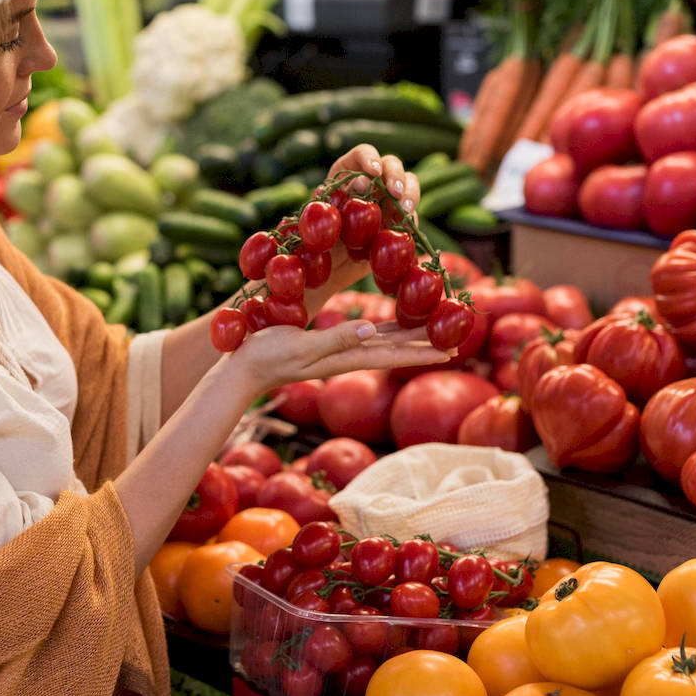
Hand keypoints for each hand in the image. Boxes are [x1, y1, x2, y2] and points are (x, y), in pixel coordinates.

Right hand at [223, 318, 450, 395]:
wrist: (241, 369)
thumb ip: (333, 339)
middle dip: (422, 345)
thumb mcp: (299, 346)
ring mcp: (333, 351)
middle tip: (453, 342)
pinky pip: (360, 336)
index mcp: (343, 356)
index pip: (392, 355)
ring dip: (406, 338)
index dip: (421, 352)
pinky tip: (383, 327)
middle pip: (392, 350)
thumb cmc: (265, 355)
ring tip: (430, 333)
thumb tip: (369, 331)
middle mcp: (344, 355)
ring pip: (379, 343)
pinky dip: (380, 331)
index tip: (450, 350)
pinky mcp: (322, 344)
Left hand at [298, 144, 422, 307]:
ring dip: (410, 194)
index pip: (362, 153)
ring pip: (409, 185)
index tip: (373, 172)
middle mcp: (371, 181)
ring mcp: (387, 200)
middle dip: (396, 176)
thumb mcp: (322, 218)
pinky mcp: (398, 220)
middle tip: (395, 193)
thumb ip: (341, 199)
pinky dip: (410, 221)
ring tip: (405, 211)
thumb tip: (363, 182)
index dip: (369, 158)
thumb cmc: (317, 236)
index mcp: (347, 172)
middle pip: (391, 165)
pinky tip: (406, 230)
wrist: (325, 268)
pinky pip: (410, 216)